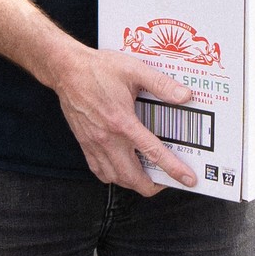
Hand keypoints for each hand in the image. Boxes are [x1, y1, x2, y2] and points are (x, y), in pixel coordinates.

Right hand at [52, 46, 199, 195]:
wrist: (66, 70)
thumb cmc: (98, 69)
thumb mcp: (134, 70)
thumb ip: (161, 84)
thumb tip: (184, 96)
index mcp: (122, 121)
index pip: (153, 152)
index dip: (173, 169)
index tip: (188, 179)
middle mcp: (107, 138)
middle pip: (132, 177)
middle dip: (153, 186)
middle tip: (168, 180)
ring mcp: (94, 144)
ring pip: (115, 178)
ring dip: (133, 183)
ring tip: (148, 177)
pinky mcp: (84, 144)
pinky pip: (99, 171)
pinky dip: (113, 176)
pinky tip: (122, 169)